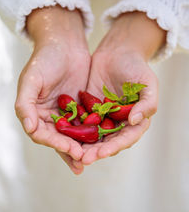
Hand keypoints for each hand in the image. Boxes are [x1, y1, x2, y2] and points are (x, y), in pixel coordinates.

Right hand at [15, 6, 89, 173]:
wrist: (65, 44)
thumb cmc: (44, 60)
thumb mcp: (31, 80)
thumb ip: (25, 104)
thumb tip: (28, 128)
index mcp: (34, 113)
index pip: (42, 134)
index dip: (55, 143)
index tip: (70, 148)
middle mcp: (49, 117)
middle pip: (58, 139)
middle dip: (71, 151)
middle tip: (84, 160)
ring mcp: (65, 114)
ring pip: (73, 136)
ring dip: (82, 148)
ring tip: (92, 159)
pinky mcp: (80, 109)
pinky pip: (87, 125)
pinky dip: (93, 134)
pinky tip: (102, 142)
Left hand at [73, 12, 165, 166]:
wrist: (117, 52)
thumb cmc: (136, 67)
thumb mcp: (148, 83)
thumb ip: (147, 103)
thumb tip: (136, 121)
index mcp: (136, 121)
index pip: (126, 138)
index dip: (114, 147)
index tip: (102, 153)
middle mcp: (119, 123)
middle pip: (108, 142)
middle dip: (96, 152)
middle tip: (84, 159)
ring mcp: (103, 118)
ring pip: (93, 137)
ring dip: (84, 146)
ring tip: (73, 153)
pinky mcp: (90, 111)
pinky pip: (82, 123)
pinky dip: (75, 131)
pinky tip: (64, 136)